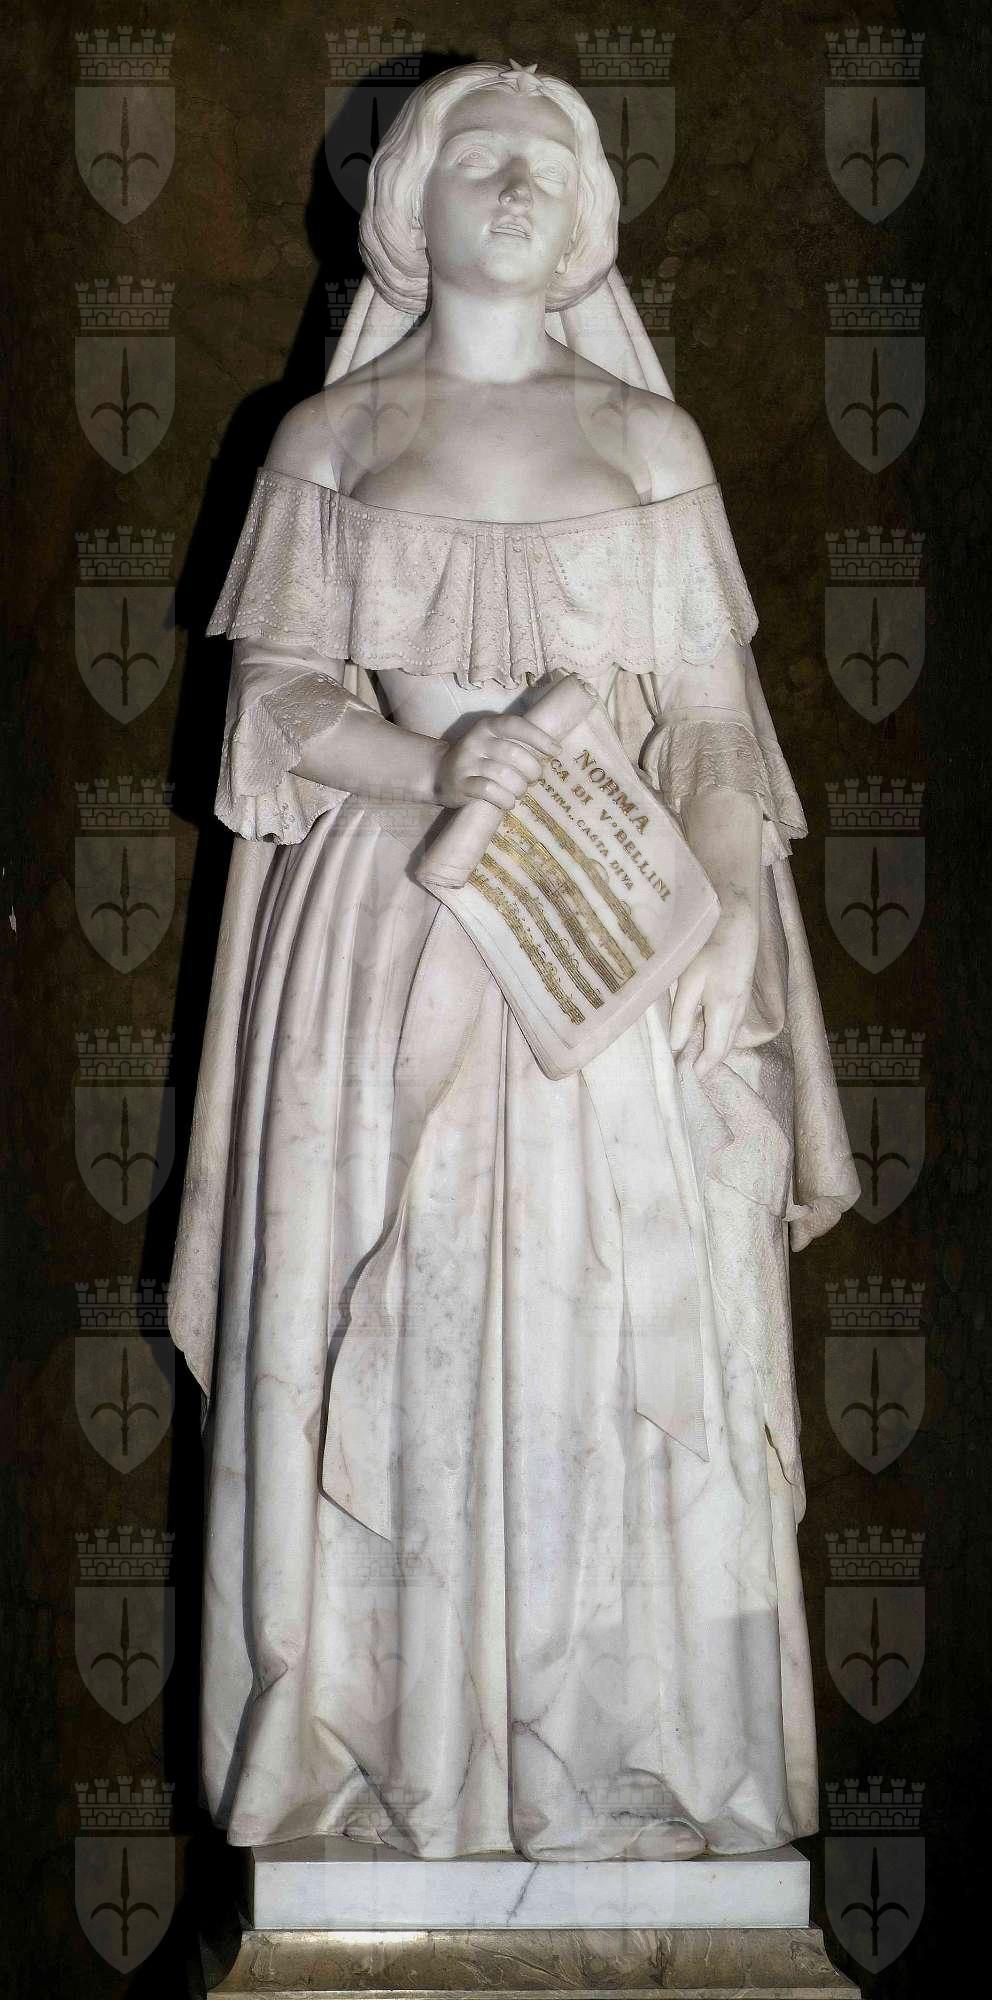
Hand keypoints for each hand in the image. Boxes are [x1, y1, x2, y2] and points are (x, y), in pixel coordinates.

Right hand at [435, 712, 559, 810]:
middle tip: (534, 779)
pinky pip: (490, 791)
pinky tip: (508, 802)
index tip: (556, 751)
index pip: (516, 726)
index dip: (539, 738)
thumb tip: (552, 752)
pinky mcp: (460, 784)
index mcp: (487, 726)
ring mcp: (466, 762)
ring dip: (519, 788)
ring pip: (504, 775)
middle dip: (532, 770)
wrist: (438, 773)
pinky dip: (505, 800)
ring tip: (519, 792)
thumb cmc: (477, 758)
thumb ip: (516, 742)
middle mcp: (476, 741)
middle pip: (514, 754)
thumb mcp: (492, 742)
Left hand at [669, 904, 758, 1077]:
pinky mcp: (743, 993)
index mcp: (724, 1011)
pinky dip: (721, 1033)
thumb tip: (677, 1046)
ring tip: (696, 1055)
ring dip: (716, 1048)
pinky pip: (733, 1023)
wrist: (737, 921)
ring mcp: (744, 1002)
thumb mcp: (689, 982)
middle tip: (689, 1070)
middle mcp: (738, 1011)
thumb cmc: (709, 948)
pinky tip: (708, 1029)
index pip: (716, 1051)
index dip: (703, 1067)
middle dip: (710, 1061)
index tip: (687, 1076)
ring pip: (731, 1035)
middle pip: (725, 1047)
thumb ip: (683, 1015)